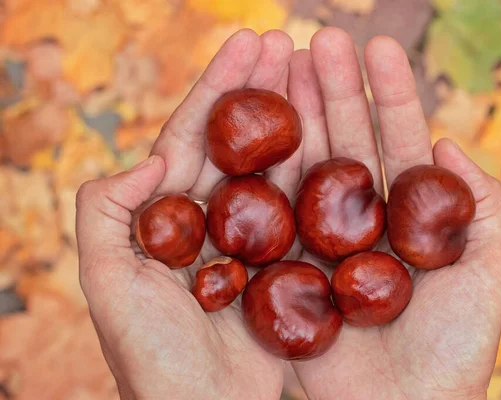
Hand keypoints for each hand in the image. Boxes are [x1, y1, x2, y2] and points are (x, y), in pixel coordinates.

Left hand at [75, 29, 297, 398]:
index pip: (192, 137)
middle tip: (293, 41)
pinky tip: (341, 140)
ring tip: (320, 73)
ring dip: (298, 121)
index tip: (249, 42)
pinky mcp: (289, 265)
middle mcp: (214, 221)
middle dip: (264, 91)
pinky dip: (321, 176)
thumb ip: (106, 212)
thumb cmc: (150, 357)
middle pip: (241, 143)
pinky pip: (307, 213)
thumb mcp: (105, 283)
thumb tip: (152, 158)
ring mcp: (255, 241)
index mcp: (169, 216)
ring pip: (278, 170)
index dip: (219, 89)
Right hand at [287, 28, 500, 398]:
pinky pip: (271, 217)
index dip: (388, 93)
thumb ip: (481, 205)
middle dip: (334, 91)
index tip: (374, 45)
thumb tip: (450, 142)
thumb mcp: (490, 270)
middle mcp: (359, 219)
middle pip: (344, 144)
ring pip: (305, 168)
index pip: (397, 140)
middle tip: (316, 41)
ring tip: (283, 65)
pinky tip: (249, 133)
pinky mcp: (286, 269)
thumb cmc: (454, 348)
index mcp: (405, 214)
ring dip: (296, 118)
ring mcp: (319, 240)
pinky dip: (261, 176)